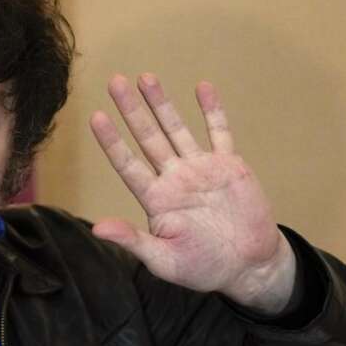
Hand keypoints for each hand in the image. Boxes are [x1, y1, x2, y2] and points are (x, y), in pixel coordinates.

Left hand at [89, 74, 295, 314]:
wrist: (249, 266)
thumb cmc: (203, 267)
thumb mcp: (164, 260)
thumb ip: (133, 241)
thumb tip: (98, 228)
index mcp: (157, 200)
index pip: (128, 165)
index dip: (112, 142)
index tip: (96, 117)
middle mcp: (175, 179)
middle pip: (148, 138)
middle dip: (131, 110)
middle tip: (115, 82)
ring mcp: (201, 169)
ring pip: (177, 129)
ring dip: (162, 104)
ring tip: (146, 77)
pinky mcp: (229, 166)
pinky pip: (220, 133)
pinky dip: (212, 111)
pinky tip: (202, 88)